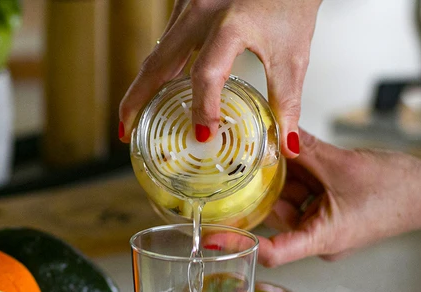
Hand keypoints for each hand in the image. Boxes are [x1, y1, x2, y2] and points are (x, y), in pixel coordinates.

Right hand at [118, 0, 321, 157]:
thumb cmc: (290, 1)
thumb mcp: (293, 55)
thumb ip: (287, 103)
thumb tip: (286, 147)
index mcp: (230, 23)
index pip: (206, 75)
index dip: (203, 109)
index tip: (204, 136)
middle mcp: (200, 11)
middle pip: (157, 64)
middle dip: (137, 100)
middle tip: (127, 132)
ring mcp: (188, 6)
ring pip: (156, 54)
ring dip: (143, 87)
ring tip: (136, 117)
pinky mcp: (187, 6)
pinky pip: (165, 44)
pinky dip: (158, 72)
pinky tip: (159, 91)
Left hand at [257, 130, 420, 266]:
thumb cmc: (399, 191)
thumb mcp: (344, 165)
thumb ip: (307, 150)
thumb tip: (278, 135)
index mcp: (321, 239)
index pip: (273, 253)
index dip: (244, 243)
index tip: (218, 232)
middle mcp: (320, 238)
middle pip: (278, 216)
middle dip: (264, 189)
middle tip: (244, 164)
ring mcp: (326, 226)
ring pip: (292, 203)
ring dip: (282, 179)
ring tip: (268, 152)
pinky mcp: (332, 213)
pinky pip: (307, 197)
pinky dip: (300, 178)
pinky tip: (291, 156)